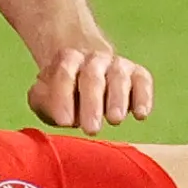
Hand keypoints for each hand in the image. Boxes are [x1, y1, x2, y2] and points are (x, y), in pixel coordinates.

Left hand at [28, 44, 152, 134]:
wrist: (85, 66)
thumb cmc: (63, 91)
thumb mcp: (45, 95)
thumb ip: (44, 102)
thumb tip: (61, 116)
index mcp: (68, 59)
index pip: (64, 73)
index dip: (63, 97)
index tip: (64, 122)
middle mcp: (94, 59)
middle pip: (92, 76)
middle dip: (92, 103)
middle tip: (91, 129)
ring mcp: (117, 64)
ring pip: (119, 76)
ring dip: (118, 98)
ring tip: (115, 119)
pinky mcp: (137, 74)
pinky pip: (143, 80)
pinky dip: (144, 96)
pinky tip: (141, 114)